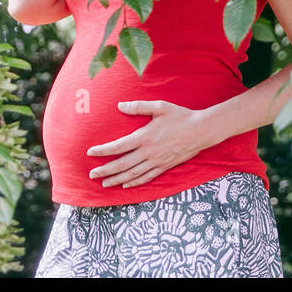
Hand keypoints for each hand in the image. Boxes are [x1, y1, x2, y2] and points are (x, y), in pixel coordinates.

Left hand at [85, 100, 212, 188]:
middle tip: (92, 174)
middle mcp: (148, 152)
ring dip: (117, 179)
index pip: (118, 146)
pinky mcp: (165, 166)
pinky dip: (135, 182)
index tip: (90, 152)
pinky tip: (126, 185)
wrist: (201, 131)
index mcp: (145, 136)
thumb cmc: (180, 116)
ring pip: (133, 174)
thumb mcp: (159, 106)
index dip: (103, 150)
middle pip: (122, 164)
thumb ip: (138, 107)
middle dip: (105, 170)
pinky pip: (147, 177)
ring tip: (104, 184)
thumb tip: (119, 105)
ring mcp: (157, 161)